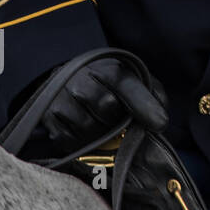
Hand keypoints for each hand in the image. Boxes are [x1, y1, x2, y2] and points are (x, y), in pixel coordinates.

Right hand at [39, 57, 167, 153]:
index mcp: (106, 68)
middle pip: (106, 106)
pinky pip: (69, 139)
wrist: (69, 81)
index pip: (127, 85)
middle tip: (118, 120)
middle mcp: (80, 79)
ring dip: (100, 134)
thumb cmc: (109, 85)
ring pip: (87, 126)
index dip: (145, 105)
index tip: (161, 124)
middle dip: (117, 119)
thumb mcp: (134, 81)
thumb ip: (153, 95)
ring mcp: (61, 98)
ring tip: (102, 125)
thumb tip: (160, 120)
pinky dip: (83, 142)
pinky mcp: (48, 117)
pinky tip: (87, 132)